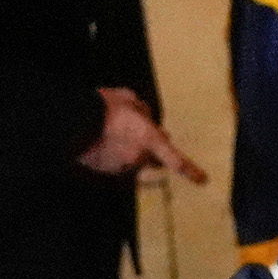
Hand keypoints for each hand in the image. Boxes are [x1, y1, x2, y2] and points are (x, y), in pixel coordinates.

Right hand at [77, 88, 207, 183]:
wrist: (74, 121)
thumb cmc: (103, 107)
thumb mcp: (128, 99)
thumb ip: (143, 111)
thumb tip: (147, 118)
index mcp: (148, 139)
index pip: (175, 160)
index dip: (190, 170)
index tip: (203, 179)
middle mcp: (137, 158)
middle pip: (152, 159)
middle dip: (151, 150)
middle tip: (137, 132)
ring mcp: (120, 167)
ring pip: (132, 161)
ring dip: (128, 150)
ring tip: (112, 130)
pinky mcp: (105, 171)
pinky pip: (116, 164)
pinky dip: (113, 154)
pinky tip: (102, 139)